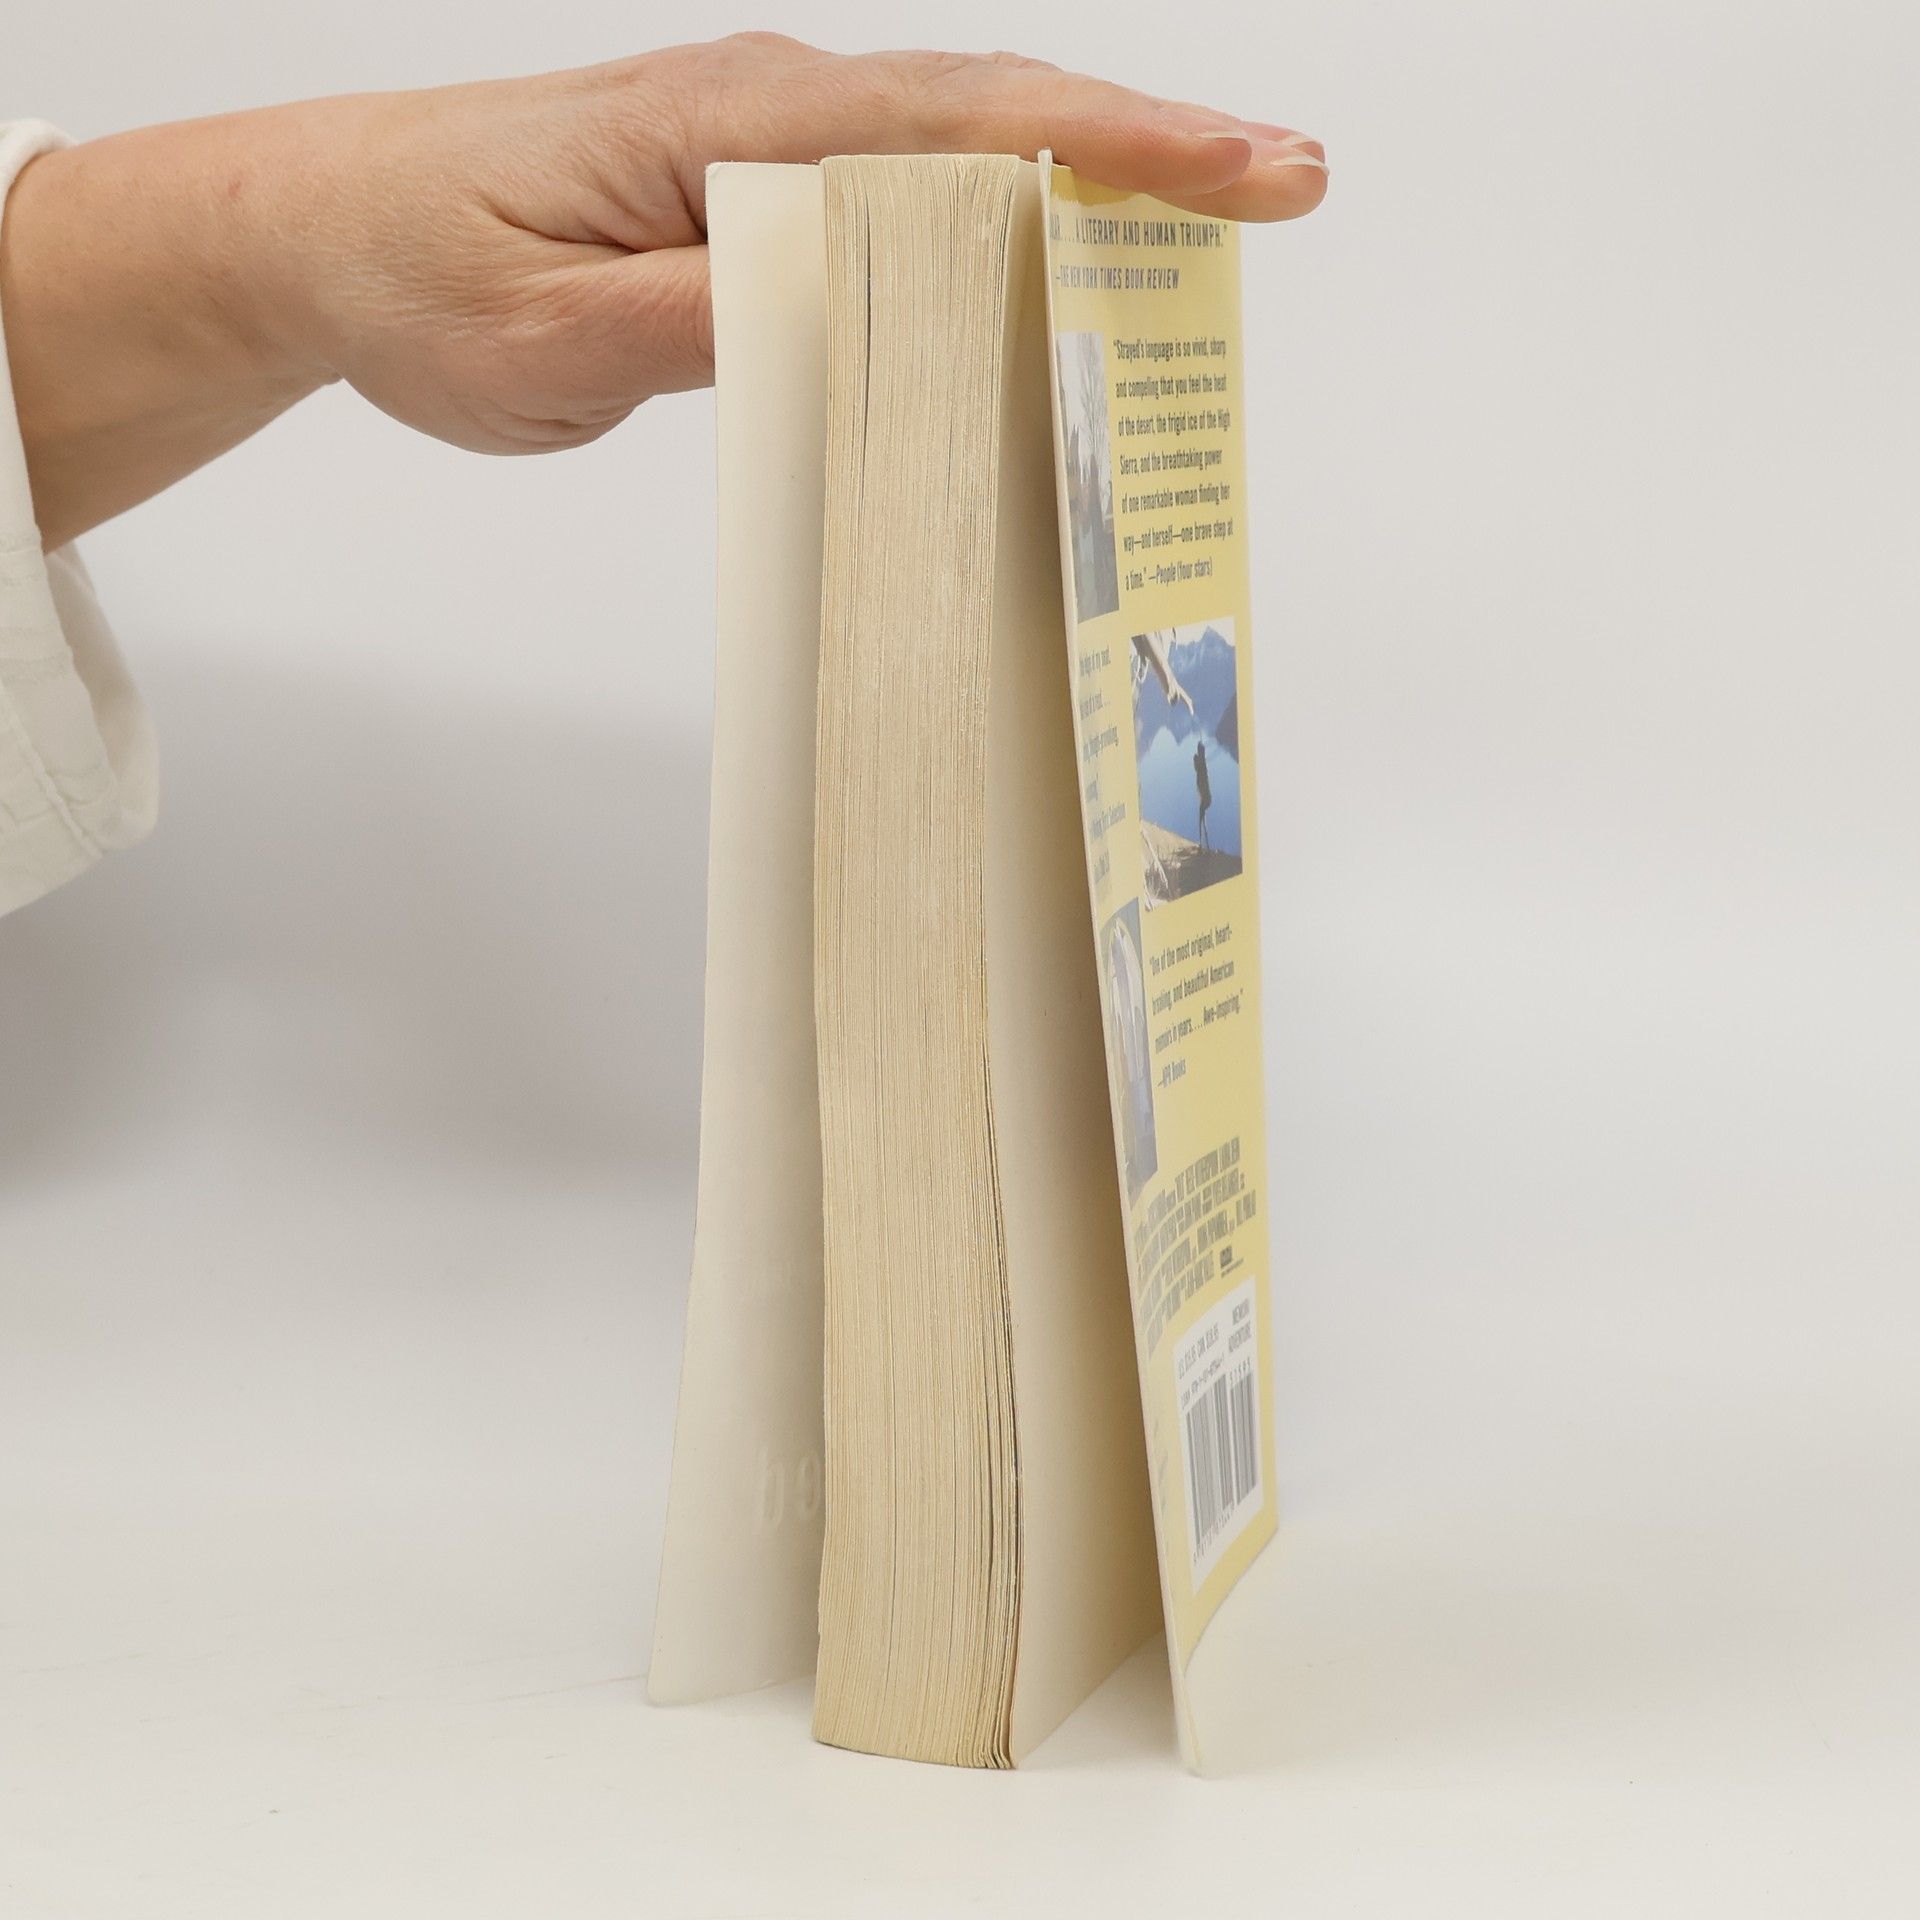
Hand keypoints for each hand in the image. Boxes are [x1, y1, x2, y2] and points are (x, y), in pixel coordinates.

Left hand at [0, 37, 1325, 544]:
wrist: (322, 234)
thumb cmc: (422, 275)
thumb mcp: (548, 336)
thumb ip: (698, 321)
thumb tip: (853, 310)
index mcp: (734, 127)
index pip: (962, 126)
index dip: (1117, 145)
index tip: (1246, 169)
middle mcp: (770, 116)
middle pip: (996, 127)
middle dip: (1148, 158)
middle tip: (1284, 196)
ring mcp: (767, 154)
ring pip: (958, 171)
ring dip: (1082, 206)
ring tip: (1196, 264)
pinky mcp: (751, 203)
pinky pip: (898, 218)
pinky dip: (988, 248)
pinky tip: (1038, 298)